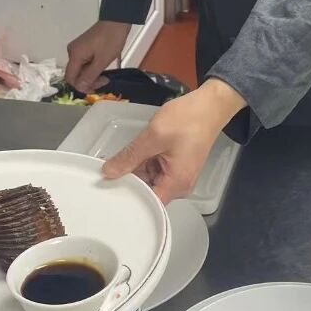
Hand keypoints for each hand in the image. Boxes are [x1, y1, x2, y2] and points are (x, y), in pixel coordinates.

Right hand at [65, 21, 129, 93]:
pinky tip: (102, 67)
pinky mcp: (83, 47)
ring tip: (105, 74)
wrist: (117, 21)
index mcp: (75, 55)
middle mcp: (72, 52)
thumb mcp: (102, 61)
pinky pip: (84, 62)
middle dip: (88, 81)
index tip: (97, 86)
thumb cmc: (111, 40)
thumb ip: (90, 76)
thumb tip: (80, 87)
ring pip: (80, 69)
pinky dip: (92, 68)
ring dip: (91, 75)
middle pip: (75, 74)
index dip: (81, 86)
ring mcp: (77, 49)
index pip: (70, 78)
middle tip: (104, 80)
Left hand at [102, 78, 246, 203]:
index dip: (127, 199)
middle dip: (127, 183)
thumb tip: (108, 172)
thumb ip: (130, 156)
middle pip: (147, 193)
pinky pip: (153, 170)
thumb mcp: (153, 136)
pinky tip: (126, 157)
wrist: (209, 105)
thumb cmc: (186, 120)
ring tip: (110, 164)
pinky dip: (141, 163)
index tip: (106, 192)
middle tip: (101, 176)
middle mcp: (178, 186)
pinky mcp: (174, 165)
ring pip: (148, 180)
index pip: (148, 205)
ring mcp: (176, 175)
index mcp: (176, 184)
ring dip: (132, 171)